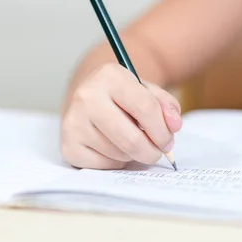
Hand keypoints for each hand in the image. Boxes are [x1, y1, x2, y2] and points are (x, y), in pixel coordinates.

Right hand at [60, 63, 181, 169]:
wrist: (90, 97)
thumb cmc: (123, 96)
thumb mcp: (147, 91)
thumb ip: (167, 106)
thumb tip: (174, 125)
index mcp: (109, 76)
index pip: (144, 108)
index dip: (162, 130)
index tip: (168, 140)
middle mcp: (86, 97)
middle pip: (131, 139)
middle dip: (152, 151)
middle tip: (158, 151)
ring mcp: (73, 122)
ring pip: (119, 154)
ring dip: (134, 155)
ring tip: (131, 141)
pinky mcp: (68, 145)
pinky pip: (104, 165)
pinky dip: (116, 161)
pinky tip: (113, 147)